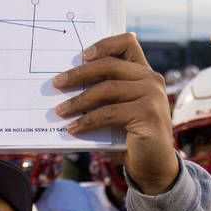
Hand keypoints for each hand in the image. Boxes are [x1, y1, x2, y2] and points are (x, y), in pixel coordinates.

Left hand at [52, 33, 179, 193]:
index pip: (127, 44)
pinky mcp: (147, 113)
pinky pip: (109, 113)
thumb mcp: (116, 111)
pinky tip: (73, 129)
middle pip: (110, 65)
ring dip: (78, 101)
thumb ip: (103, 96)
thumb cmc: (130, 138)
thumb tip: (65, 90)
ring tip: (59, 110)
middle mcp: (151, 80)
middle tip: (57, 83)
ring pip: (107, 89)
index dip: (104, 45)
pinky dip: (87, 121)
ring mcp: (152, 95)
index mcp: (144, 74)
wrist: (153, 167)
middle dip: (79, 74)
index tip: (81, 55)